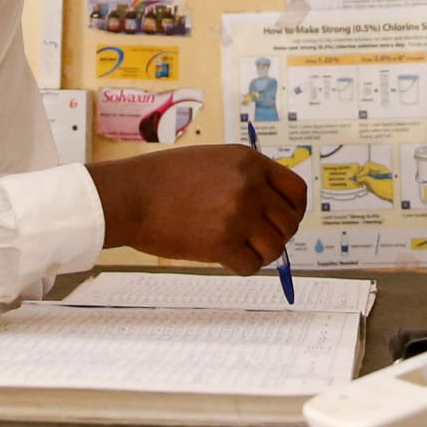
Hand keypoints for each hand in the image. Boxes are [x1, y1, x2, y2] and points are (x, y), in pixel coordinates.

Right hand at [87, 145, 307, 273]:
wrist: (130, 195)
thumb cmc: (163, 179)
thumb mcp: (213, 161)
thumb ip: (245, 177)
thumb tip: (271, 205)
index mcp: (250, 162)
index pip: (296, 190)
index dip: (294, 210)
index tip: (283, 219)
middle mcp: (250, 187)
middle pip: (290, 222)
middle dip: (278, 234)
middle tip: (258, 238)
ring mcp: (238, 215)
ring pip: (275, 247)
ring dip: (261, 252)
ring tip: (240, 248)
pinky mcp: (222, 243)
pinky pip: (252, 265)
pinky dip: (243, 265)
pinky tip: (226, 257)